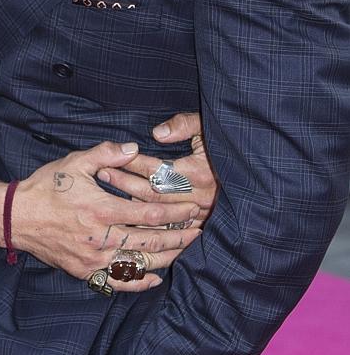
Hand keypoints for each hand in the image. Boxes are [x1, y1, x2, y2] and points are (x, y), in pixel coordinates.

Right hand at [11, 141, 201, 293]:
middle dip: (178, 236)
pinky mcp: (85, 272)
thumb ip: (106, 154)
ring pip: (139, 263)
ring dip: (166, 257)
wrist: (16, 217)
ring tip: (185, 250)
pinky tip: (156, 277)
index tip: (192, 208)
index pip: (147, 213)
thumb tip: (134, 149)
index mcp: (100, 209)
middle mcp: (100, 238)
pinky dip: (139, 281)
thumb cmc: (46, 187)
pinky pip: (118, 281)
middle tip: (198, 231)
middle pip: (150, 241)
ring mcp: (93, 258)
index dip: (174, 212)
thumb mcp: (74, 162)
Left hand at [96, 111, 216, 222]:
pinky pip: (168, 229)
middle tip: (103, 173)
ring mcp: (198, 213)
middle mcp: (197, 196)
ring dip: (132, 204)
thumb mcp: (208, 128)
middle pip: (153, 192)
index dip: (134, 163)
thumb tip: (157, 133)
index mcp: (198, 172)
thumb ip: (184, 125)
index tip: (114, 157)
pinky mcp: (198, 224)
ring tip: (108, 194)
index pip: (158, 169)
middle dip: (125, 182)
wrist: (251, 176)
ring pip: (158, 214)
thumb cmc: (224, 147)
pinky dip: (148, 226)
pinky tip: (130, 220)